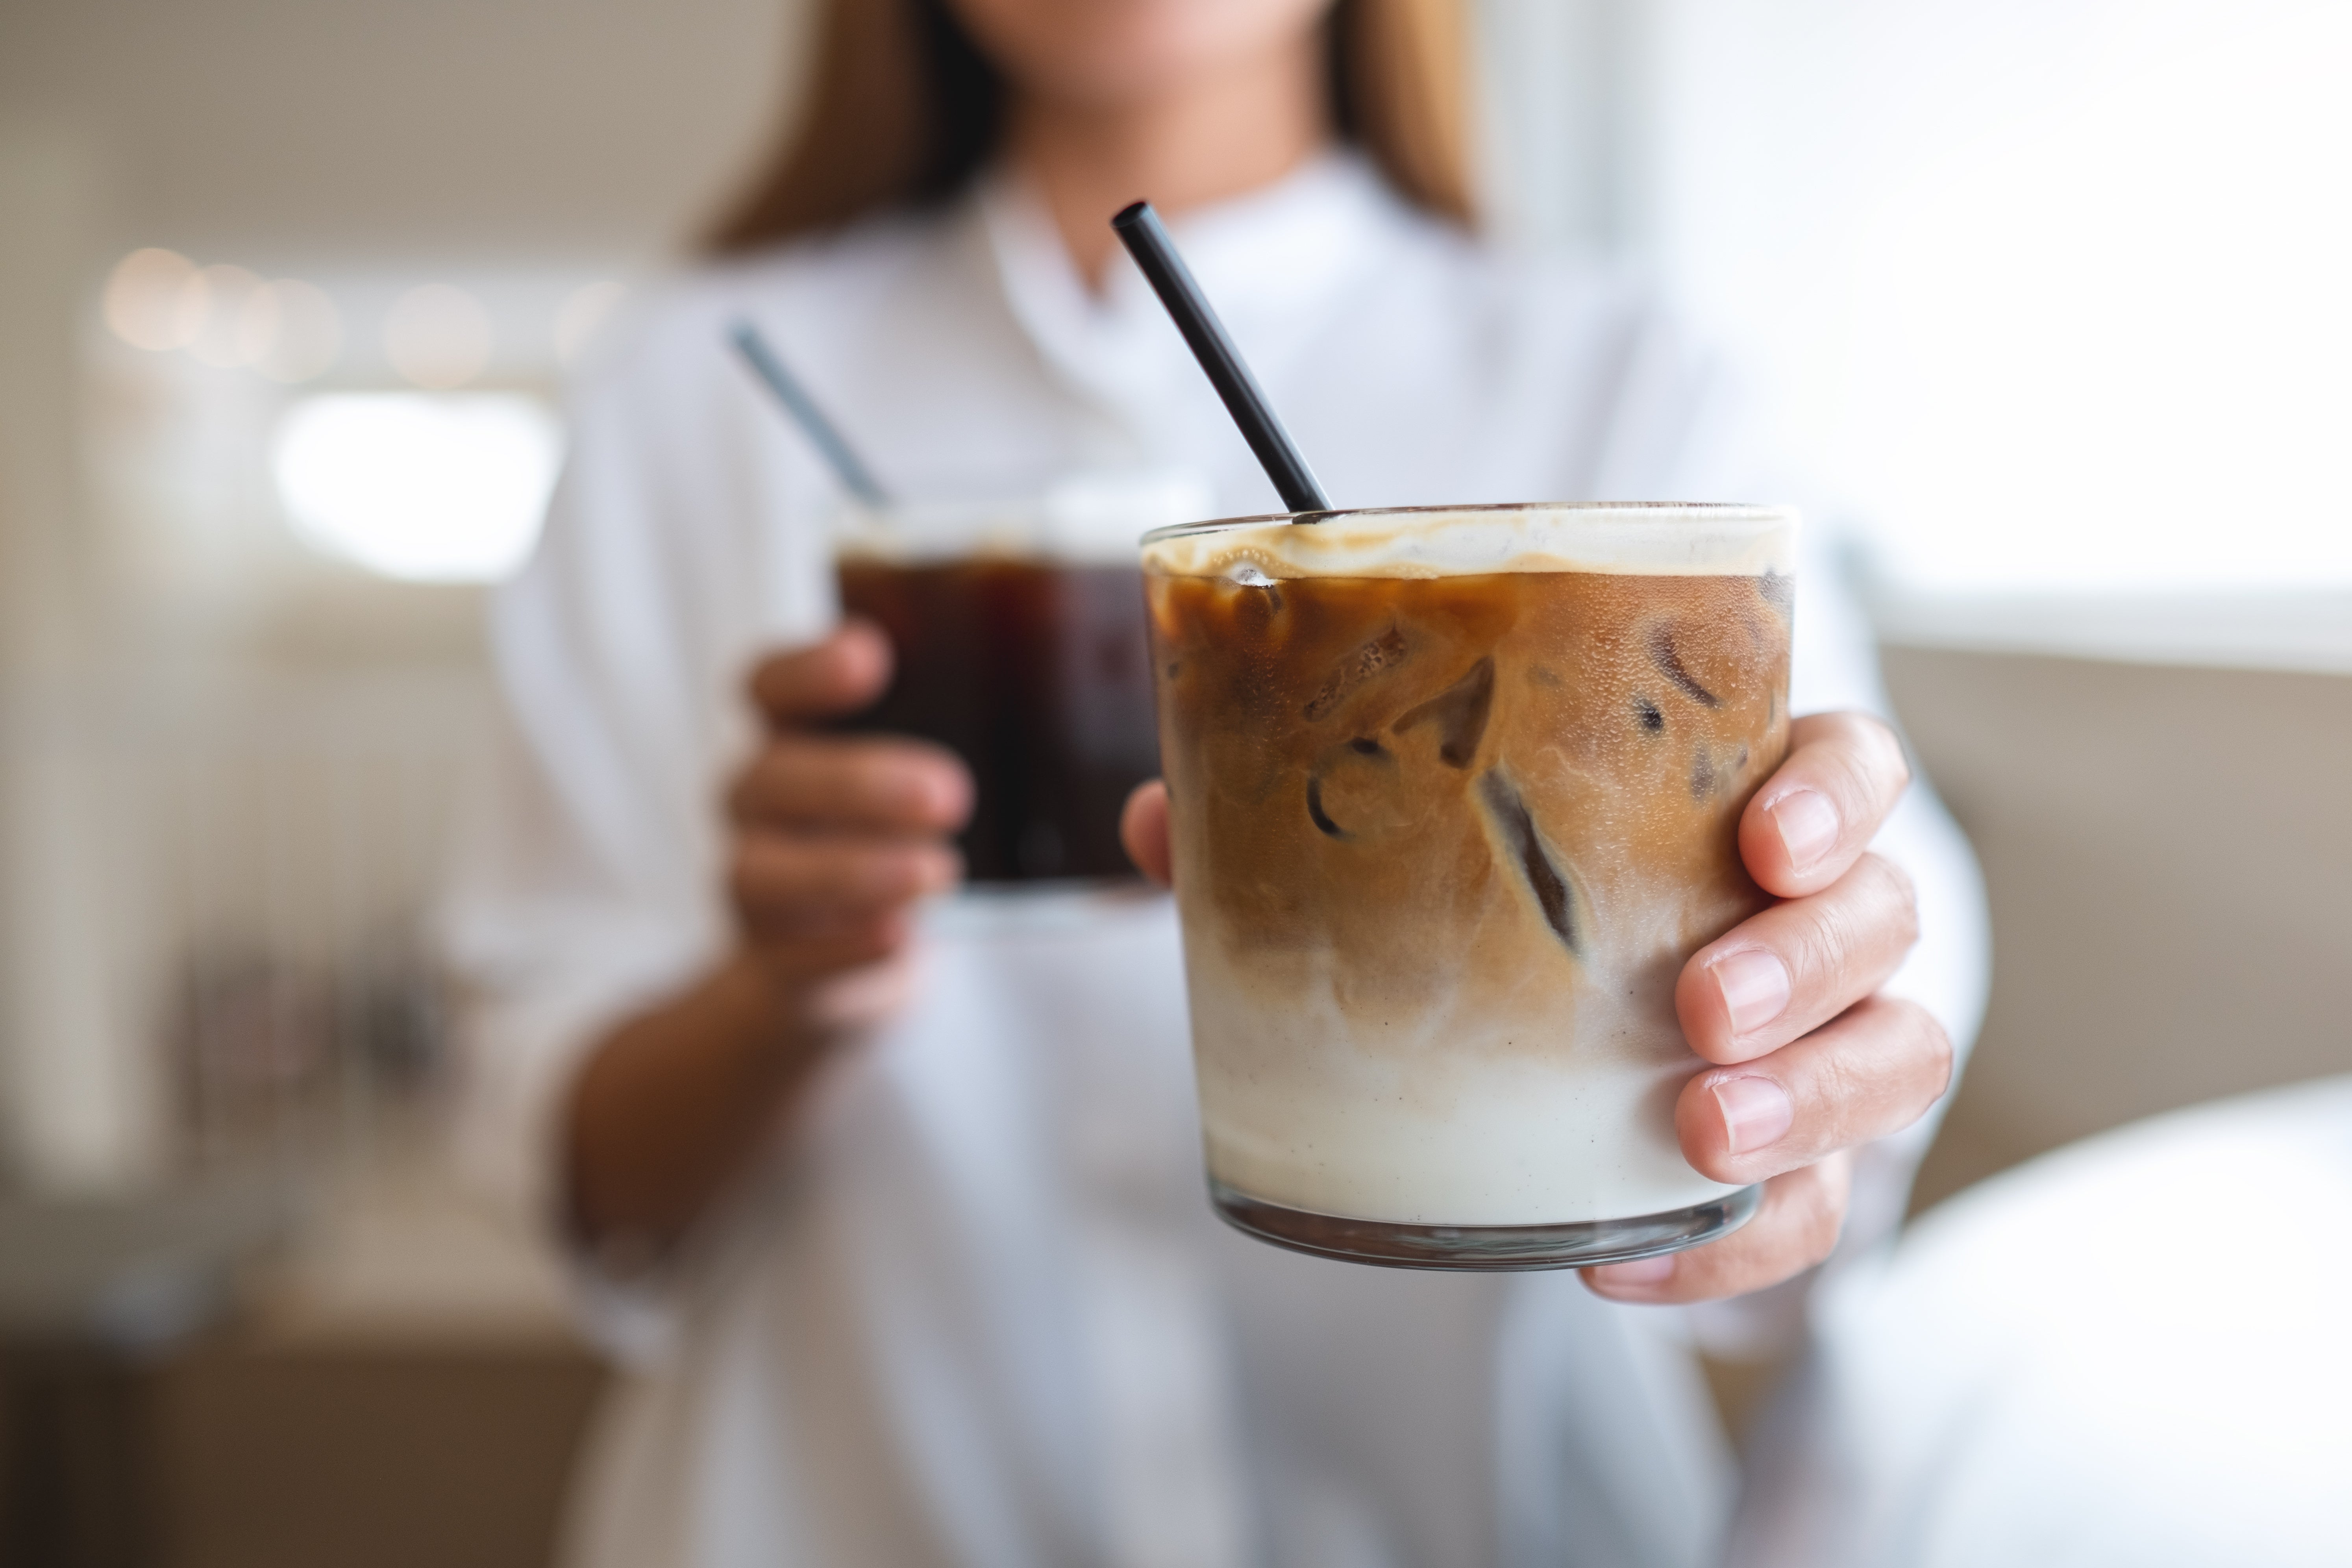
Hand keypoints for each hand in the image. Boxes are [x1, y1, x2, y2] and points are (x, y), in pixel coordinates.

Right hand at [730, 621, 970, 1034]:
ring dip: (850, 870)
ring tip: (938, 875)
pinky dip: (844, 947)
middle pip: (771, 775)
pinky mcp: (776, 958)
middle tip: (951, 795)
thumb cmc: (909, 837)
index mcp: (799, 736)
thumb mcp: (934, 782)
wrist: (855, 954)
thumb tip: (1120, 751)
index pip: (772, 684)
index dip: (808, 668)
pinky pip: (790, 954)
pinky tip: (900, 937)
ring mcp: (759, 881)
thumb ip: (986, 745)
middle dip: (856, 782)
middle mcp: (763, 801)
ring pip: (762, 870)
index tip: (872, 658)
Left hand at [1117, 711, 1951, 1303]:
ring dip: (1811, 1099)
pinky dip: (1730, 1249)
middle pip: (1882, 920)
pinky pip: (1813, 1213)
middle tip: (1698, 1007)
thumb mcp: (1416, 853)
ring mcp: (1825, 1040)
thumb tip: (1160, 822)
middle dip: (1805, 965)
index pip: (1851, 766)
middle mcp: (1815, 917)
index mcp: (1745, 805)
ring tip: (1698, 1133)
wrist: (1554, 1031)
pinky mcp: (1799, 1160)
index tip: (1761, 839)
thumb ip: (1297, 828)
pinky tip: (1625, 1264)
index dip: (1833, 796)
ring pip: (1892, 1058)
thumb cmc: (1515, 905)